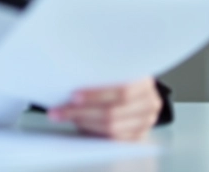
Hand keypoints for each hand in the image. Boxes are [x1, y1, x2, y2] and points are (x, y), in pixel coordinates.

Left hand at [48, 77, 162, 141]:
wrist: (136, 91)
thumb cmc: (118, 78)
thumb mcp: (113, 69)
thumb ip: (99, 73)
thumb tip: (68, 79)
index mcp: (145, 82)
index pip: (122, 91)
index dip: (96, 95)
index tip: (73, 96)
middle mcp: (150, 103)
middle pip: (113, 112)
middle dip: (82, 112)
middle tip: (59, 111)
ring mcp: (146, 121)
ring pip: (112, 128)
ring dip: (84, 123)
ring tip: (63, 116)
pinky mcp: (138, 136)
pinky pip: (113, 138)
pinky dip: (93, 131)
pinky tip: (78, 124)